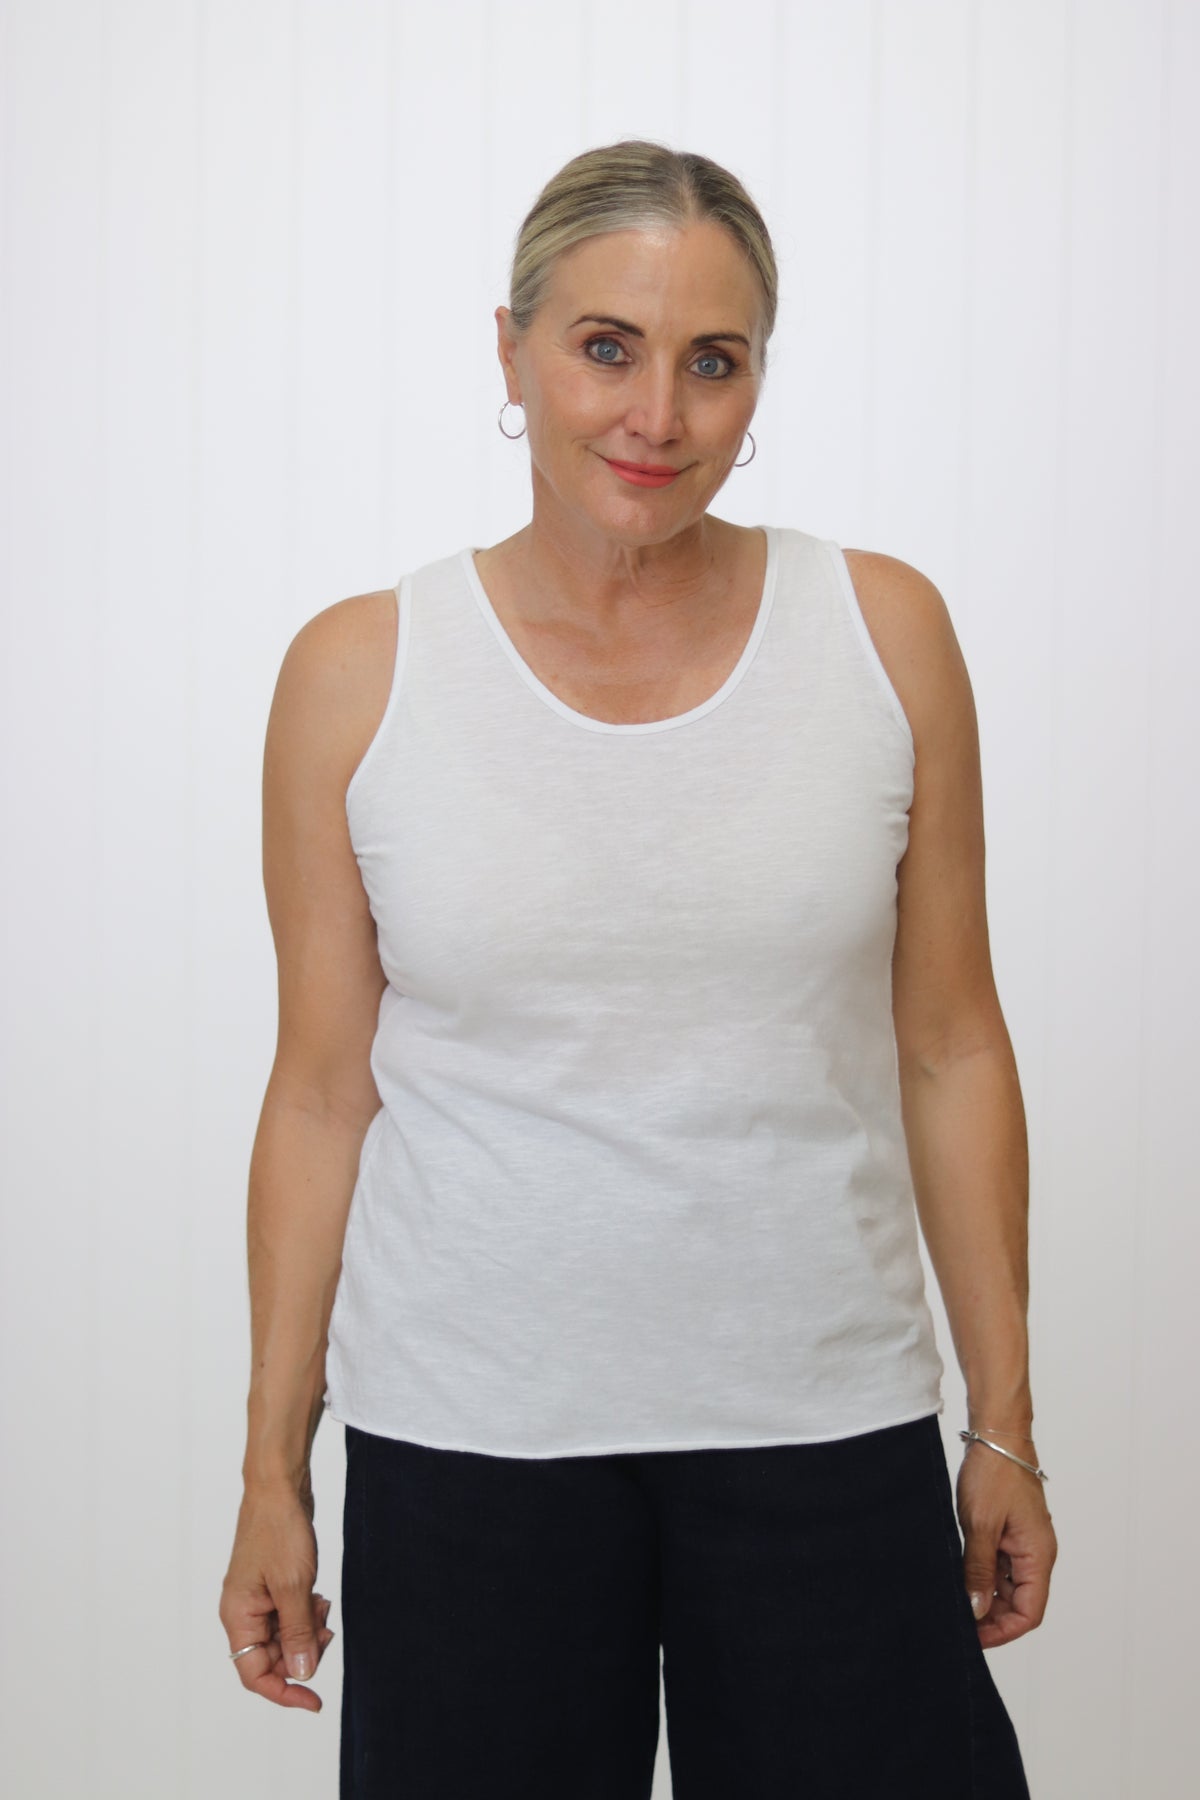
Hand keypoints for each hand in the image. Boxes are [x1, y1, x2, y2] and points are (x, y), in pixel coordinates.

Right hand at [219, 1485, 335, 1711]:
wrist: (279, 1486)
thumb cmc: (279, 1530)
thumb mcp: (294, 1586)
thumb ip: (297, 1633)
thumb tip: (301, 1674)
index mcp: (237, 1616)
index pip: (254, 1674)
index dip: (283, 1692)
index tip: (315, 1700)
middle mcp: (243, 1612)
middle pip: (271, 1658)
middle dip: (302, 1653)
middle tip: (327, 1632)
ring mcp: (257, 1598)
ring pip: (283, 1637)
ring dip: (308, 1632)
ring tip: (324, 1606)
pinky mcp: (272, 1585)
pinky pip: (289, 1615)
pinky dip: (307, 1614)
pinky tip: (320, 1597)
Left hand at [956, 1437, 1057, 1649]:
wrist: (996, 1437)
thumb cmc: (994, 1475)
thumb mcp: (981, 1526)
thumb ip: (979, 1570)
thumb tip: (977, 1610)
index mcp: (1038, 1556)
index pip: (1030, 1613)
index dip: (1003, 1630)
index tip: (974, 1636)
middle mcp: (1035, 1554)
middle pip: (1019, 1603)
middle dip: (991, 1616)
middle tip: (957, 1619)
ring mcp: (1023, 1544)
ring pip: (1007, 1586)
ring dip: (984, 1595)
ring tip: (955, 1598)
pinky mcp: (1009, 1534)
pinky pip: (999, 1566)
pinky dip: (981, 1575)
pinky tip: (959, 1576)